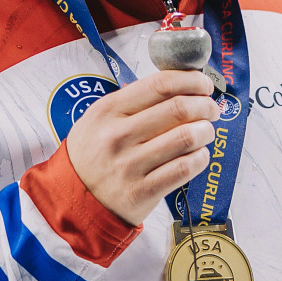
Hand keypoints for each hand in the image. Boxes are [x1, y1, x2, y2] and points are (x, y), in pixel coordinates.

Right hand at [66, 70, 216, 226]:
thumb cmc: (92, 154)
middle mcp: (118, 135)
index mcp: (108, 110)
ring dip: (206, 131)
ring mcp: (130, 165)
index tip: (203, 84)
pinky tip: (199, 155)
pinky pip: (184, 168)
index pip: (160, 84)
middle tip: (211, 109)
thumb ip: (134, 101)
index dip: (191, 80)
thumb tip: (180, 84)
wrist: (70, 199)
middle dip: (205, 105)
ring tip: (205, 132)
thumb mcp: (99, 119)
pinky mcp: (142, 191)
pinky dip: (200, 158)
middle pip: (179, 108)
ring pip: (187, 137)